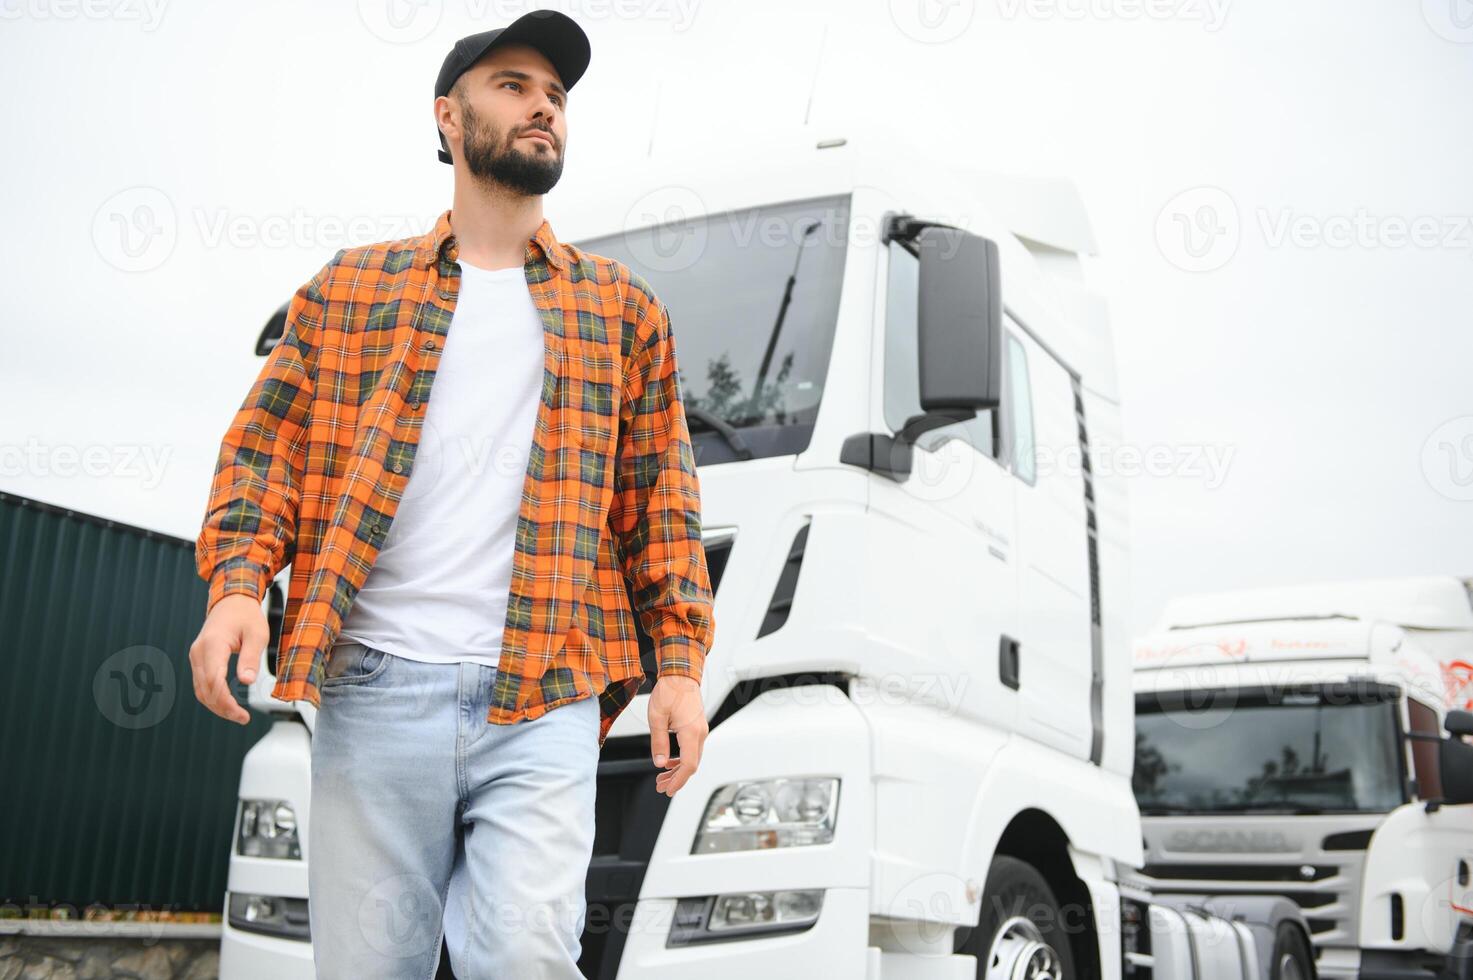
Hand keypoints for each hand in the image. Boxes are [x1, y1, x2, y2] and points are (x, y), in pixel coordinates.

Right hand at [189, 593, 266, 724]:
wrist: (231, 601)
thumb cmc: (246, 616)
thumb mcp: (257, 634)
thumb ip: (251, 657)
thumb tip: (247, 681)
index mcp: (213, 645)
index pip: (214, 680)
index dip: (225, 701)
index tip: (241, 714)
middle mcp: (199, 652)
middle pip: (205, 689)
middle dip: (222, 708)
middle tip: (243, 719)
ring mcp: (196, 656)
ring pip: (200, 689)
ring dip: (216, 705)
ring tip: (237, 715)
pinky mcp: (198, 659)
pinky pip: (201, 683)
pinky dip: (213, 696)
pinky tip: (227, 704)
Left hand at [647, 674, 706, 797]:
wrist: (680, 674)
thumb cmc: (669, 691)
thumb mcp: (656, 718)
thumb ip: (659, 742)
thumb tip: (660, 763)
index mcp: (691, 732)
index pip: (689, 765)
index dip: (678, 780)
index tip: (668, 789)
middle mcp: (700, 732)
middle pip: (691, 764)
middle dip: (676, 778)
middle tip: (661, 787)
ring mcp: (701, 730)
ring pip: (692, 757)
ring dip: (678, 769)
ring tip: (662, 777)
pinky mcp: (697, 727)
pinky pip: (692, 748)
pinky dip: (682, 758)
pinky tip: (670, 761)